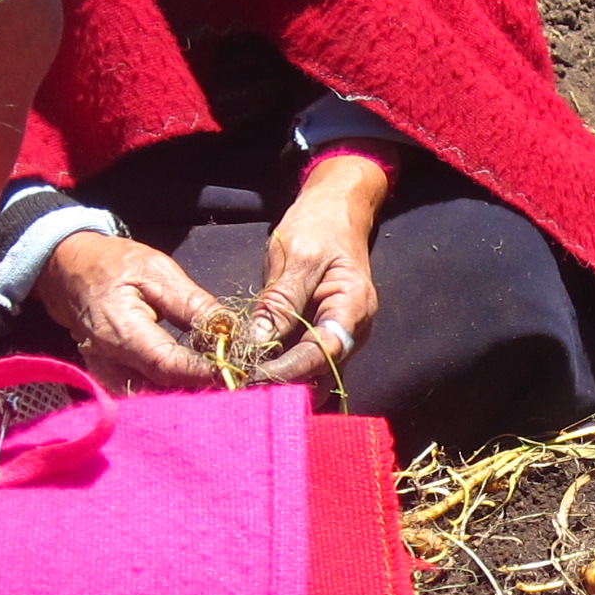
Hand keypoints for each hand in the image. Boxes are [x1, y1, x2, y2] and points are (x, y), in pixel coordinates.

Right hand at [37, 232, 223, 391]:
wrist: (66, 268)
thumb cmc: (112, 264)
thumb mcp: (158, 271)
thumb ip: (193, 304)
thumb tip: (229, 332)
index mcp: (121, 332)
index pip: (168, 365)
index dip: (204, 373)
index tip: (236, 373)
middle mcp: (108, 362)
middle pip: (161, 389)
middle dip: (198, 386)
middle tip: (232, 378)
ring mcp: (103, 373)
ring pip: (151, 396)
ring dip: (183, 391)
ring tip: (215, 379)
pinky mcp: (105, 377)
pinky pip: (140, 392)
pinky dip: (165, 388)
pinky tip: (188, 379)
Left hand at [246, 153, 385, 387]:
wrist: (337, 210)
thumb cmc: (321, 225)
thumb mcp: (298, 256)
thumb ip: (280, 301)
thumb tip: (258, 343)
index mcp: (353, 308)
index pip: (322, 354)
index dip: (287, 370)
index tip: (251, 375)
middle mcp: (352, 330)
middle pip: (319, 371)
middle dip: (283, 382)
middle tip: (241, 384)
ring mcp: (338, 334)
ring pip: (312, 372)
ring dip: (281, 379)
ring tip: (244, 380)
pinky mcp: (321, 332)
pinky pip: (304, 359)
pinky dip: (282, 367)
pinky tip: (254, 368)